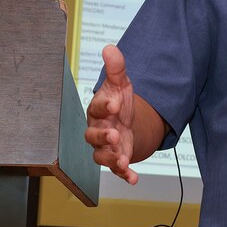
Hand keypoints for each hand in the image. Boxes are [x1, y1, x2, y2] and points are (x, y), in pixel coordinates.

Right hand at [84, 44, 138, 184]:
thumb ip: (116, 68)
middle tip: (114, 134)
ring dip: (111, 158)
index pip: (97, 108)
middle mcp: (98, 130)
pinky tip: (133, 179)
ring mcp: (106, 147)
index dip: (105, 106)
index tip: (116, 103)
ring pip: (101, 156)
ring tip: (123, 159)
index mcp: (99, 111)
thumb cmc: (119, 102)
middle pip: (92, 136)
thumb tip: (110, 47)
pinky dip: (124, 174)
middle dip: (102, 137)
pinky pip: (118, 170)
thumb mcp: (121, 84)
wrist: (126, 122)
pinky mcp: (117, 158)